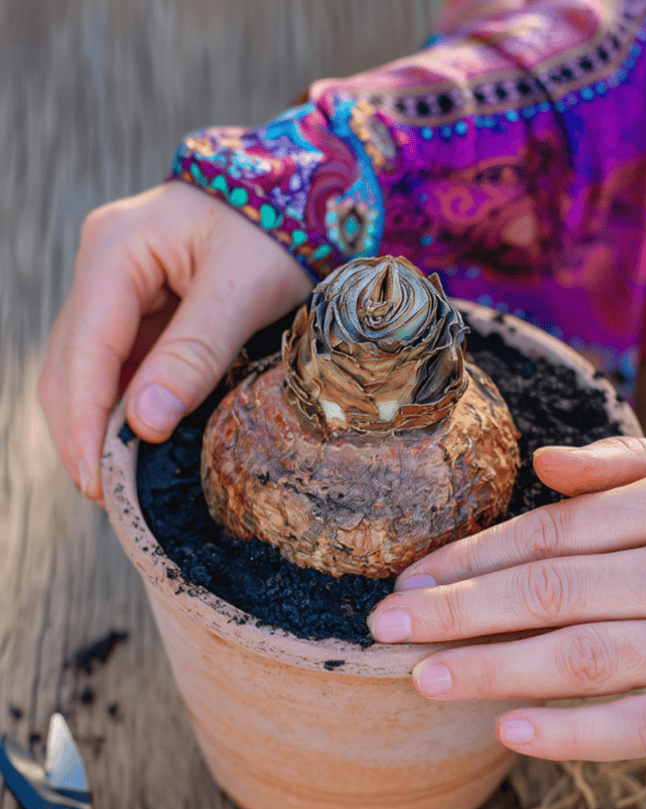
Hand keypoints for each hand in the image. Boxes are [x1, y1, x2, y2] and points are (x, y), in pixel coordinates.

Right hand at [38, 181, 311, 504]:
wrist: (296, 196)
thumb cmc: (275, 230)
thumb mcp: (243, 289)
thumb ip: (195, 354)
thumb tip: (146, 424)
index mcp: (116, 248)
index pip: (83, 347)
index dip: (83, 420)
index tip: (95, 479)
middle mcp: (101, 267)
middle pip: (69, 364)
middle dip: (81, 432)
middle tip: (105, 495)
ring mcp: (113, 289)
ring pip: (84, 371)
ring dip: (96, 426)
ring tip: (118, 482)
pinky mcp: (134, 310)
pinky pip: (115, 367)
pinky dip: (121, 409)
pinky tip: (136, 446)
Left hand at [367, 436, 645, 761]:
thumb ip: (634, 469)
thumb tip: (545, 461)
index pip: (554, 530)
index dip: (474, 556)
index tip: (407, 578)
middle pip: (554, 586)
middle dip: (461, 608)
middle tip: (383, 627)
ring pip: (590, 652)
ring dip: (497, 667)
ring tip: (423, 677)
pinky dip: (583, 731)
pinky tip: (512, 734)